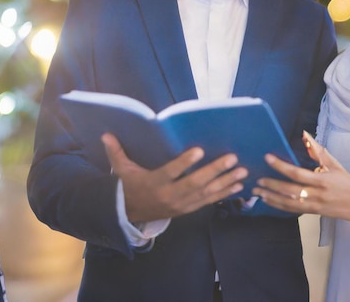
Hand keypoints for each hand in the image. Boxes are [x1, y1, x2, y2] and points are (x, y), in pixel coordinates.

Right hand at [102, 133, 247, 222]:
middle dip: (215, 171)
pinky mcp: (188, 209)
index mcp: (154, 182)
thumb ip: (116, 151)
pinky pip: (208, 201)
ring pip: (206, 194)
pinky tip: (239, 186)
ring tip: (243, 171)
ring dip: (226, 182)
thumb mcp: (121, 170)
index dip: (185, 162)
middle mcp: (170, 195)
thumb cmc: (129, 186)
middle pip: (195, 183)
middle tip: (233, 158)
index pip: (171, 172)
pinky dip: (224, 194)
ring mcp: (181, 205)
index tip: (199, 150)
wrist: (129, 215)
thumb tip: (106, 134)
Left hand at [252, 131, 349, 226]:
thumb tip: (305, 135)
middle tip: (257, 179)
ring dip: (271, 197)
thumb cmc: (347, 182)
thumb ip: (317, 150)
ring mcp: (314, 206)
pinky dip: (278, 206)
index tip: (268, 158)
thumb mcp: (334, 163)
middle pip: (289, 190)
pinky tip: (269, 201)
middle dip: (271, 185)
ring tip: (258, 191)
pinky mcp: (313, 213)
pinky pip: (292, 210)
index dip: (281, 166)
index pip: (297, 173)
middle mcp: (316, 194)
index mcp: (322, 180)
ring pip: (288, 203)